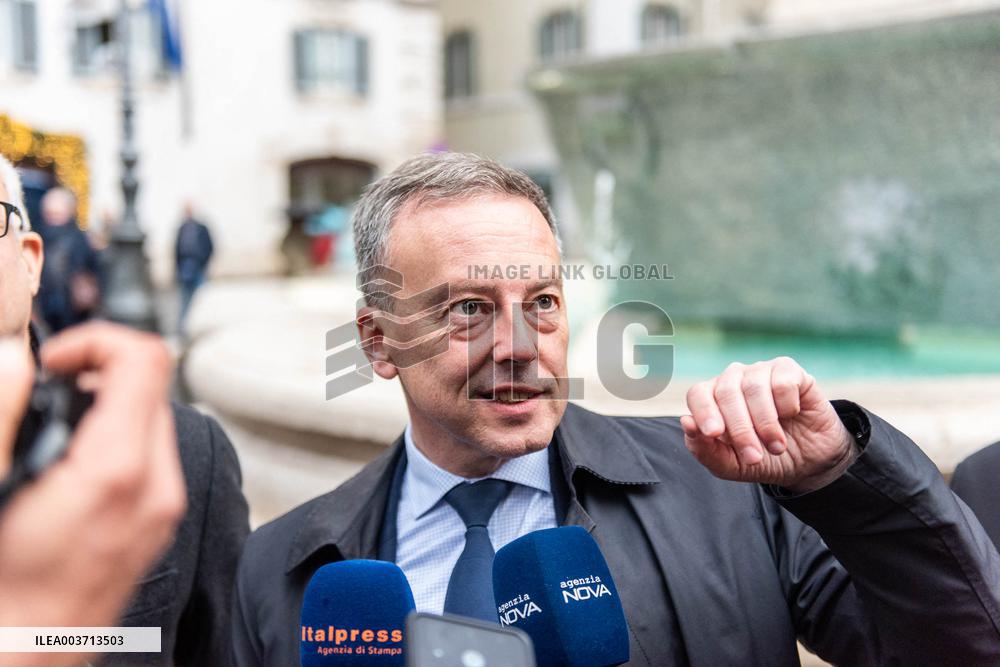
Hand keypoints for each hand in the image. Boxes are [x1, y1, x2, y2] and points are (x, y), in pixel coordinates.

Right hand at [0, 323, 185, 666]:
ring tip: (55, 420)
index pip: (145, 360)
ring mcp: (163, 508)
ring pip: (153, 418)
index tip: (56, 359)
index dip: (96, 341)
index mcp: (120, 472)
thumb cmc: (4, 593)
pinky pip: (150, 454)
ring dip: (108, 404)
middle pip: (153, 385)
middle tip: (49, 384)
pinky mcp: (158, 520)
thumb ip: (6, 417)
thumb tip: (17, 360)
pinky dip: (117, 437)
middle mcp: (158, 488)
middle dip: (99, 373)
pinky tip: (71, 457)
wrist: (26, 652)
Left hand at [681, 357, 857, 492]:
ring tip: (776, 447)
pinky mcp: (789, 370)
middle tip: (755, 457)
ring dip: (766, 423)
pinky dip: (787, 405)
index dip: (704, 413)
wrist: (808, 463)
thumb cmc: (764, 459)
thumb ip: (705, 450)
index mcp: (713, 398)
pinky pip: (782, 382)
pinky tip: (791, 415)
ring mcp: (761, 371)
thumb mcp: (732, 466)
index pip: (698, 394)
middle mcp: (734, 379)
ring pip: (754, 387)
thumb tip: (686, 422)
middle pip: (726, 392)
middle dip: (740, 430)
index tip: (714, 434)